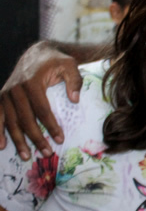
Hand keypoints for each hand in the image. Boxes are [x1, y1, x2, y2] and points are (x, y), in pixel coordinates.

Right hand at [0, 42, 81, 159]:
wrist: (36, 54)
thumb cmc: (56, 62)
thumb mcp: (69, 65)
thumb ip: (74, 80)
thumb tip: (74, 99)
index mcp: (31, 82)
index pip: (42, 109)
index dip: (50, 126)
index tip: (60, 139)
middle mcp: (15, 89)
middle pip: (25, 119)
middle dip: (35, 138)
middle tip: (47, 153)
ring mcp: (6, 94)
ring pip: (10, 121)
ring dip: (18, 140)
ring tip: (26, 156)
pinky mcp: (1, 97)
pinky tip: (1, 146)